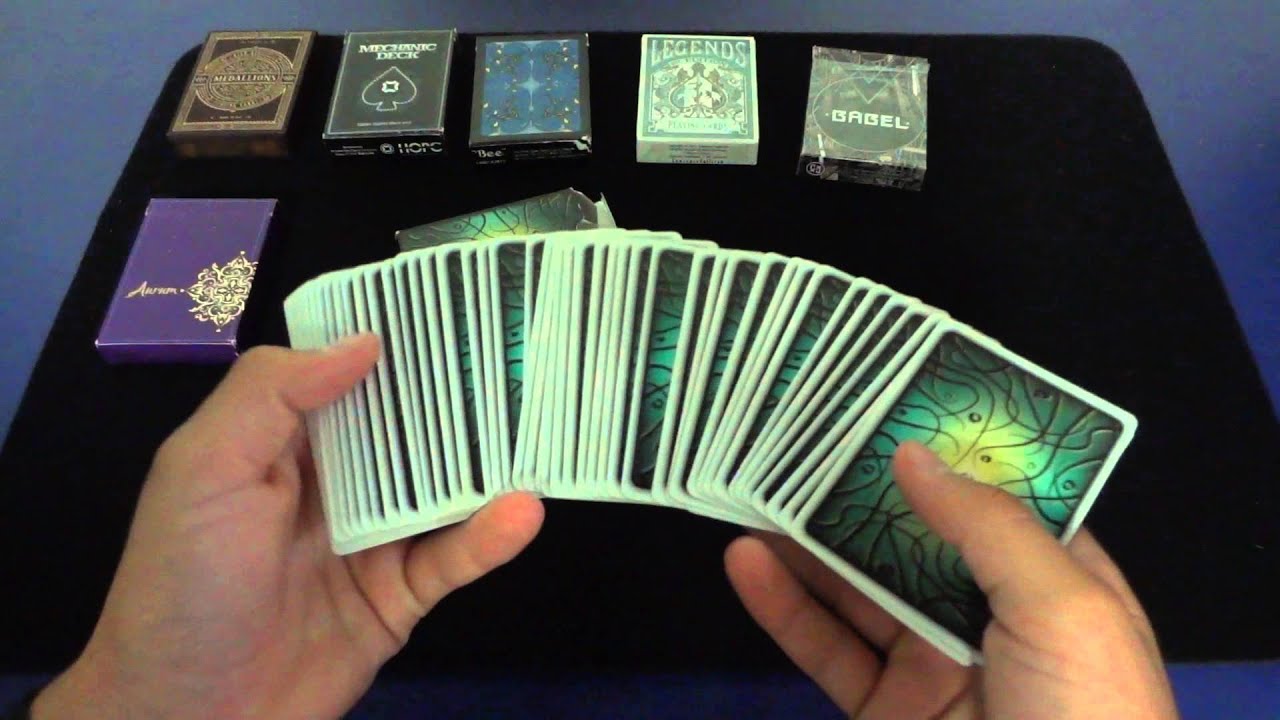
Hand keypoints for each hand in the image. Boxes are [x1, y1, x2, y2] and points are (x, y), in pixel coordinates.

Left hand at [34, 336, 543, 719]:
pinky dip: (489, 538)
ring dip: (485, 460)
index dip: (388, 337)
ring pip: (438, 487)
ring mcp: (368, 541)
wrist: (186, 717)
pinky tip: (522, 512)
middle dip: (454, 390)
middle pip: (402, 424)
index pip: (339, 372)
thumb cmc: (185, 581)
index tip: (452, 300)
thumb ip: (271, 396)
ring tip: (541, 422)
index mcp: (276, 442)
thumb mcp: (204, 470)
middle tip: (520, 350)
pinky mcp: (397, 599)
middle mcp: (328, 483)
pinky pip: (451, 559)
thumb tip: (363, 341)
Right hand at [725, 441, 1176, 718]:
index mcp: (1060, 584)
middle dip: (862, 488)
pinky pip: (828, 651)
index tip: (884, 399)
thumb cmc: (1084, 716)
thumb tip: (913, 453)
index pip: (999, 497)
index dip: (945, 449)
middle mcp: (995, 618)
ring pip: (861, 591)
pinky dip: (784, 608)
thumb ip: (988, 525)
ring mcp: (936, 668)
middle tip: (796, 433)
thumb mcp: (1065, 608)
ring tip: (754, 485)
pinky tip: (746, 563)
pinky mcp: (886, 712)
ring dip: (809, 543)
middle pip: (918, 536)